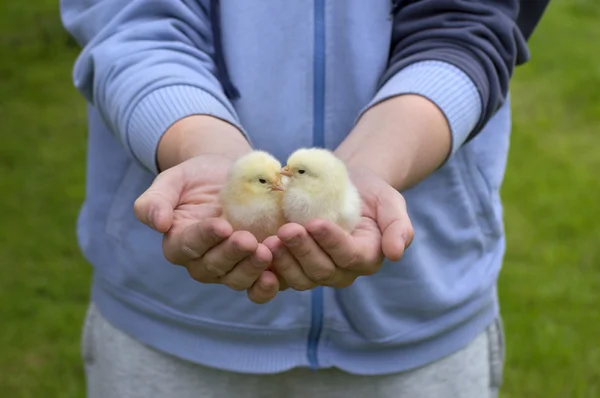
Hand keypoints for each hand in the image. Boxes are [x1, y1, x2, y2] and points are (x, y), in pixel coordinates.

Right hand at [134, 154, 280, 302]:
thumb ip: (156, 199)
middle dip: (231, 255)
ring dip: (251, 269)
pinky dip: (265, 287)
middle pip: (213, 267)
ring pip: (236, 279)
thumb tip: (157, 223)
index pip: (187, 246)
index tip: (222, 225)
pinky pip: (257, 286)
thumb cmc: (198, 177)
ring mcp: (231, 267)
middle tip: (248, 240)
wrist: (232, 175)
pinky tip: (275, 276)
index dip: (204, 238)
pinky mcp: (255, 267)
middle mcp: (203, 261)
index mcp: (178, 243)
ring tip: (266, 252)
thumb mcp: (174, 180)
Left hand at [264, 167, 413, 289]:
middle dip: (303, 251)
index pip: (350, 255)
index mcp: (366, 256)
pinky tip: (257, 252)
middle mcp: (342, 271)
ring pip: (300, 278)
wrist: (342, 185)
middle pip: (322, 270)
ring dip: (284, 261)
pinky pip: (281, 277)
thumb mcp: (389, 201)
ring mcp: (316, 272)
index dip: (332, 242)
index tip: (314, 222)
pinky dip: (269, 268)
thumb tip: (396, 253)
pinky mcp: (294, 268)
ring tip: (269, 241)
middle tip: (286, 230)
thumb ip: (398, 225)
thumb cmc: (368, 192)